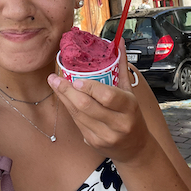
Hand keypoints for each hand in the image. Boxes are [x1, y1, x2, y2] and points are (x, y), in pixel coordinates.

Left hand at [48, 39, 150, 164]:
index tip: (76, 79)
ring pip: (77, 115)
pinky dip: (69, 108)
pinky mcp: (93, 143)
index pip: (107, 96)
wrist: (135, 148)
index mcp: (129, 107)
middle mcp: (117, 123)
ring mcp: (104, 135)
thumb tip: (120, 43)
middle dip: (67, 91)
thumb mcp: (130, 92)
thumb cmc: (132, 115)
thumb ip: (122, 68)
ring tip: (55, 84)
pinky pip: (77, 123)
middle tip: (54, 79)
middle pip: (86, 106)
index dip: (90, 87)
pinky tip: (64, 97)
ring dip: (64, 98)